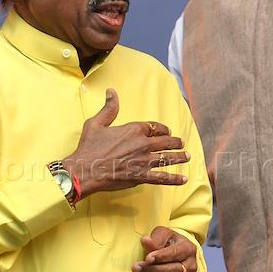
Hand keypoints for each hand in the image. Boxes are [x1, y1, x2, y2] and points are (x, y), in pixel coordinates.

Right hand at [62, 89, 189, 196]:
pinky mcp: (142, 176)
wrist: (85, 170)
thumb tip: (112, 92)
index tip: (167, 131)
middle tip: (182, 144)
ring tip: (187, 156)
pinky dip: (174, 179)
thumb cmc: (89, 147)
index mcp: (133, 129)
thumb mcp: (96, 123)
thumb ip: (108, 108)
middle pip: (165, 142)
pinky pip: (162, 177)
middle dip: (175, 142)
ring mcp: (144, 161)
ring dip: (179, 157)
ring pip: (167, 158)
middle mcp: (142, 144)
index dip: (162, 129)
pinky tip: (183, 180)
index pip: (154, 127)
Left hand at [131, 226, 197, 271]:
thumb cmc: (169, 242)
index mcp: (188, 249)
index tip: (147, 258)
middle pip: (171, 271)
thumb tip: (145, 240)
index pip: (175, 254)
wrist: (177, 254)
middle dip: (152, 270)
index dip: (161, 256)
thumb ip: (156, 238)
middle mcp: (191, 266)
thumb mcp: (163, 235)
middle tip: (135, 268)